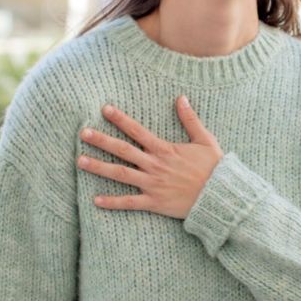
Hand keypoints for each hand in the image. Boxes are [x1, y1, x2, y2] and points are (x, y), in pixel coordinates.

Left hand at [77, 96, 223, 218]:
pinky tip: (95, 200)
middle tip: (83, 133)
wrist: (221, 196)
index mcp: (164, 149)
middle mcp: (154, 165)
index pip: (137, 131)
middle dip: (101, 141)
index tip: (104, 110)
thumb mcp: (205, 140)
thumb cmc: (214, 168)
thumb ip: (190, 119)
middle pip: (122, 150)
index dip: (120, 119)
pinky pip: (129, 203)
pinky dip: (112, 202)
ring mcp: (152, 185)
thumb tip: (181, 98)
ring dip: (99, 167)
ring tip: (80, 161)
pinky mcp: (154, 203)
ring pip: (120, 174)